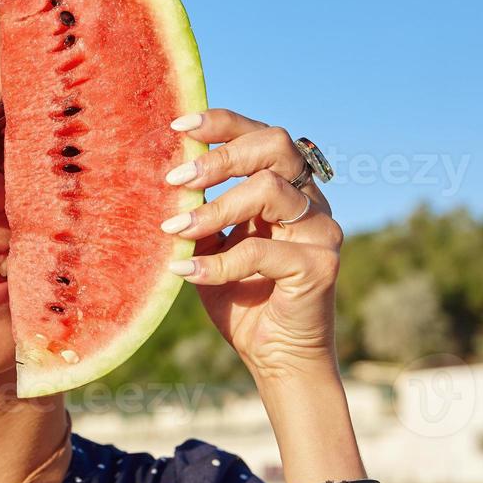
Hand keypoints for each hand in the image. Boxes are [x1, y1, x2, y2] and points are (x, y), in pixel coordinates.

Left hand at [161, 109, 343, 383]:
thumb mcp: (208, 247)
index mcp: (286, 187)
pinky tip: (188, 273)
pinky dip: (220, 262)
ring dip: (215, 208)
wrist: (275, 358)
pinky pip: (264, 251)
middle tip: (176, 180)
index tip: (178, 126)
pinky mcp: (321, 265)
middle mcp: (309, 201)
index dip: (222, 123)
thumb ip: (196, 213)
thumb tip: (161, 180)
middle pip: (276, 145)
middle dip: (221, 156)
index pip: (261, 136)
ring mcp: (321, 230)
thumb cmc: (241, 297)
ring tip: (175, 231)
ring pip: (271, 191)